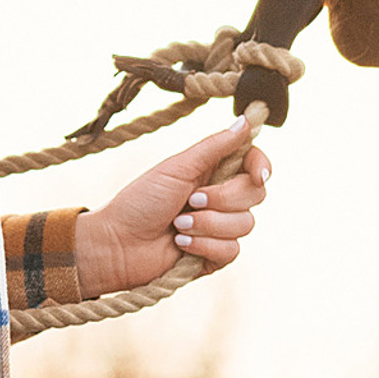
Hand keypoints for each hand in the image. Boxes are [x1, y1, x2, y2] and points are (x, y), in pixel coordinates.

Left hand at [71, 121, 272, 298]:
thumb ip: (215, 146)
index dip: (261, 167)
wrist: (116, 244)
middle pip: (255, 194)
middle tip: (191, 200)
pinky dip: (204, 246)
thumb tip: (246, 121)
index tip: (257, 174)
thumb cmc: (140, 201)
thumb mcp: (177, 167)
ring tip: (177, 226)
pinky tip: (180, 245)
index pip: (254, 165)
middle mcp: (220, 198)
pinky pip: (231, 251)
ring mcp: (218, 228)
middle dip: (223, 198)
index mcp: (212, 171)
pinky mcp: (213, 256)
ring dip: (208, 224)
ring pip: (245, 225)